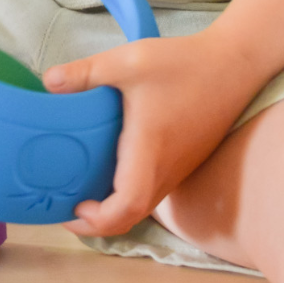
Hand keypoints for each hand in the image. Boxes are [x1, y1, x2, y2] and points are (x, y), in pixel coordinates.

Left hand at [43, 29, 259, 236]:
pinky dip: (128, 191)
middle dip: (98, 221)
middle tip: (66, 203)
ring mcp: (178, 168)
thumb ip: (87, 72)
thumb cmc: (183, 64)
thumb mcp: (129, 61)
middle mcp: (166, 169)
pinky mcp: (184, 159)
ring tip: (82, 187)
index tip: (72, 207)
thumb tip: (48, 82)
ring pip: (142, 204)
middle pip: (131, 215)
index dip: (97, 220)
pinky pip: (152, 189)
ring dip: (113, 207)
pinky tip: (110, 166)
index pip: (126, 207)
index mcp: (150, 152)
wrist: (234, 64)